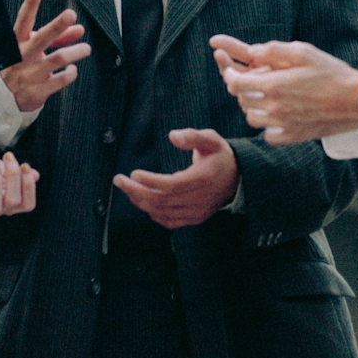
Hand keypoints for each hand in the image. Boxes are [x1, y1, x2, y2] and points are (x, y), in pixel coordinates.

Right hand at [0, 0, 90, 110]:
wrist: (1, 99)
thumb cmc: (21, 66)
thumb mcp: (34, 48)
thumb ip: (57, 38)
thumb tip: (79, 28)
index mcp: (17, 43)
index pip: (24, 19)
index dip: (31, 2)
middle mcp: (21, 57)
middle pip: (41, 38)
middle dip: (57, 26)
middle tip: (71, 13)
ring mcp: (29, 75)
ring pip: (56, 59)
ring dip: (74, 52)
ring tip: (86, 48)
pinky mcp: (37, 92)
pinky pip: (60, 80)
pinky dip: (70, 73)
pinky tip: (72, 69)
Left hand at [113, 129, 238, 228]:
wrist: (238, 177)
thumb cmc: (219, 154)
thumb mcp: (211, 139)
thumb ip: (192, 136)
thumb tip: (172, 136)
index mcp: (202, 179)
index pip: (171, 185)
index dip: (150, 181)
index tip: (133, 172)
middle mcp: (199, 199)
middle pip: (162, 201)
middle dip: (136, 191)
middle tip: (118, 180)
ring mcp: (197, 212)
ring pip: (162, 213)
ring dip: (141, 202)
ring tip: (127, 188)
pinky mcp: (195, 219)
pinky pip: (169, 222)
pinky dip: (153, 214)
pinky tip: (142, 202)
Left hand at [210, 35, 357, 143]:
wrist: (357, 101)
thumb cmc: (332, 72)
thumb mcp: (303, 52)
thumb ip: (273, 50)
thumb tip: (252, 52)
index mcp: (273, 85)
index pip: (234, 83)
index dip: (229, 74)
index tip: (233, 69)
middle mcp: (274, 108)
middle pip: (241, 100)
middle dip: (241, 88)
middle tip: (251, 79)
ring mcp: (283, 125)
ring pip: (252, 118)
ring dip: (252, 106)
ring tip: (264, 96)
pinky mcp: (293, 137)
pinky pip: (268, 135)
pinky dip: (268, 126)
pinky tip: (278, 115)